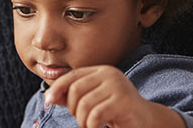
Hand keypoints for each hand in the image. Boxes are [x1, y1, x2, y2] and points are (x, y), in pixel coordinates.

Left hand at [44, 65, 183, 127]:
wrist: (145, 121)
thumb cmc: (115, 111)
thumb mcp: (91, 102)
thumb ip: (71, 98)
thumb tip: (48, 96)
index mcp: (101, 71)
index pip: (72, 75)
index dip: (57, 87)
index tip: (47, 100)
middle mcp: (110, 74)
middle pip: (75, 89)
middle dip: (72, 108)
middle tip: (81, 119)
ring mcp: (118, 86)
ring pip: (84, 104)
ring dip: (82, 120)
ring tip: (89, 125)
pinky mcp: (123, 101)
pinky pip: (96, 115)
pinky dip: (91, 125)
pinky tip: (98, 127)